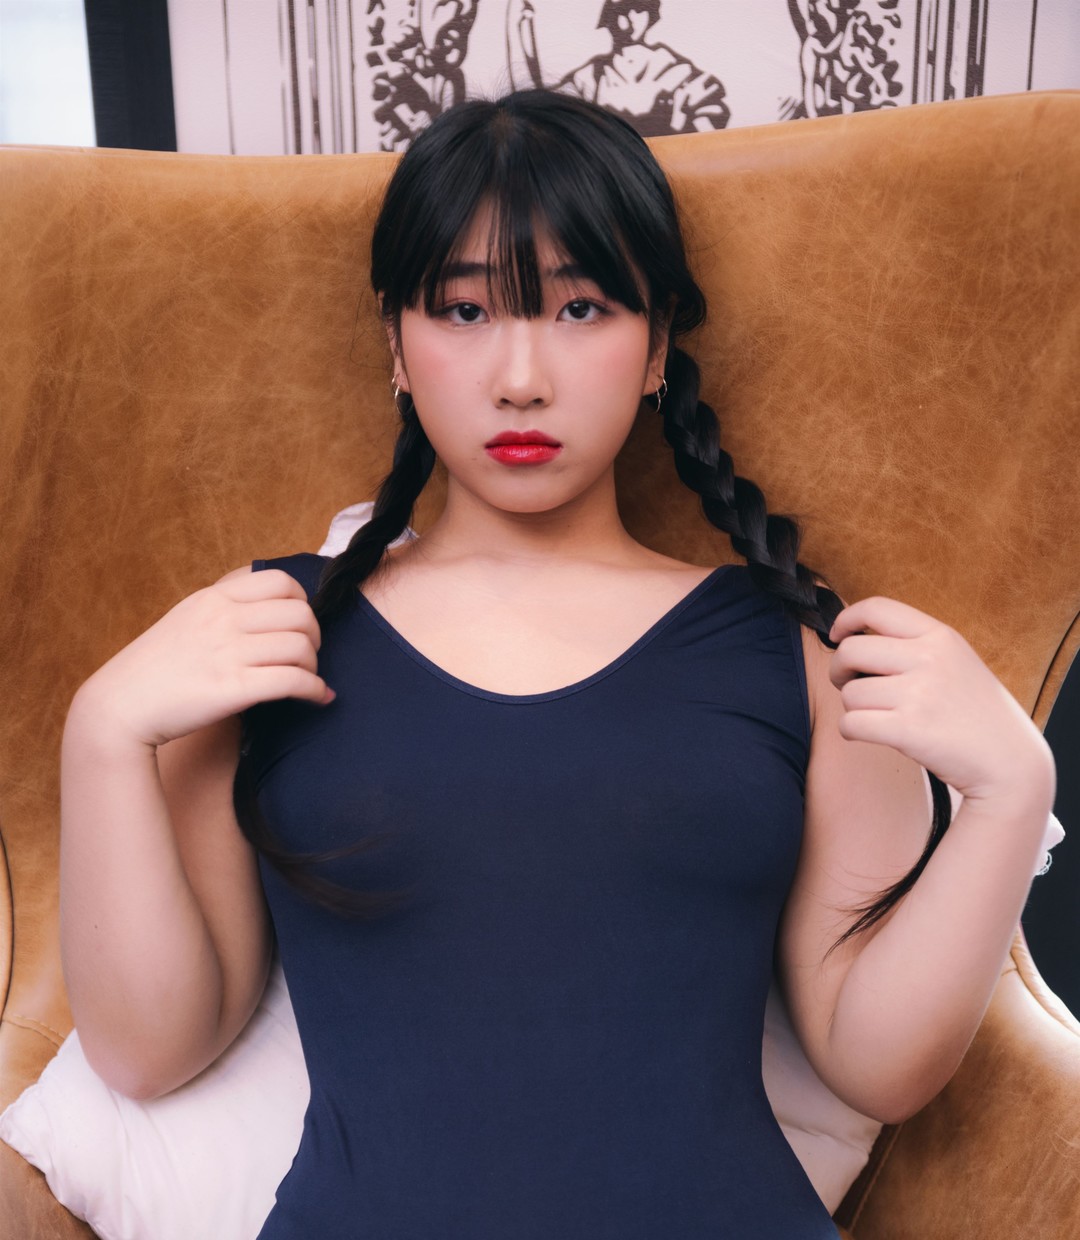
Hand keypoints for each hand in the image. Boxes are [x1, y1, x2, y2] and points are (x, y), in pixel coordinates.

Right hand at [75, 568, 333, 750]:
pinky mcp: (234, 688)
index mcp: (213, 598)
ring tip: (308, 679)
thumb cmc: (155, 667)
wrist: (120, 707)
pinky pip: (294, 682)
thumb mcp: (187, 617)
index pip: (281, 582)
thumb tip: (272, 607)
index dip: (302, 603)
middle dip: (315, 637)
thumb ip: (224, 607)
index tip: (299, 625)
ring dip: (314, 667)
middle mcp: (223, 619)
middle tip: (308, 655)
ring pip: (301, 648)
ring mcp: (228, 653)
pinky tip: (319, 698)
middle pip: (301, 615)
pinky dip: (316, 691)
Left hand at [828, 596, 1054, 815]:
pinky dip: (851, 731)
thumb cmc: (976, 715)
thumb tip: (853, 640)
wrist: (1009, 763)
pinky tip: (869, 734)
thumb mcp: (956, 662)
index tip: (837, 635)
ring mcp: (919, 694)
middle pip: (850, 651)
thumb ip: (914, 646)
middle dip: (839, 670)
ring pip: (849, 693)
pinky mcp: (908, 729)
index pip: (876, 608)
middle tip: (849, 685)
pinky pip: (850, 723)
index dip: (845, 619)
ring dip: (853, 708)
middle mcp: (929, 659)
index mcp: (940, 636)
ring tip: (878, 716)